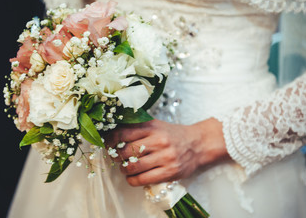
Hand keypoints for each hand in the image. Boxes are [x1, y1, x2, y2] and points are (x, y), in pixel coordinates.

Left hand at [105, 118, 229, 185]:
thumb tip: (111, 132)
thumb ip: (137, 127)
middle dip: (116, 156)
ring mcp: (164, 157)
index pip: (123, 133)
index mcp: (152, 126)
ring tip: (125, 167)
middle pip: (125, 151)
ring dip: (123, 169)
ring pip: (132, 167)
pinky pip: (142, 180)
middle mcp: (158, 141)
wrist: (198, 144)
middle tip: (116, 157)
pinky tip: (133, 177)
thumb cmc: (173, 135)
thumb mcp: (156, 125)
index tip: (107, 143)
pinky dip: (132, 180)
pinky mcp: (169, 172)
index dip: (110, 140)